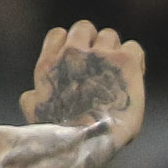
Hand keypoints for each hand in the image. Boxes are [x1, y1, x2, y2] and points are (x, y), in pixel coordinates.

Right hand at [20, 20, 145, 145]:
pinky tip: (133, 78)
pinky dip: (135, 60)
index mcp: (49, 63)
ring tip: (117, 75)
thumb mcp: (36, 113)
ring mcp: (100, 54)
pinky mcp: (125, 61)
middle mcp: (72, 53)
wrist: (90, 140)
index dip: (70, 45)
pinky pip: (133, 47)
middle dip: (92, 43)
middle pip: (84, 28)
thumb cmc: (63, 133)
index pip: (59, 34)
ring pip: (109, 35)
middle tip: (100, 67)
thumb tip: (32, 94)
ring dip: (113, 52)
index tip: (79, 63)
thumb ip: (33, 97)